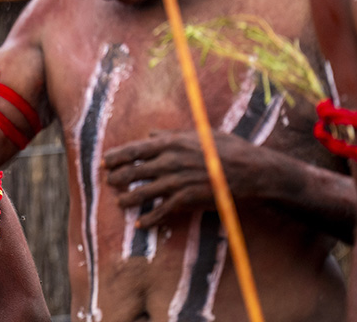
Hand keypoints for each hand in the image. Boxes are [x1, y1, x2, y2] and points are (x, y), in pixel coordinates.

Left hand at [103, 130, 266, 226]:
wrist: (252, 171)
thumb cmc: (228, 148)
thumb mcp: (199, 134)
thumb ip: (172, 134)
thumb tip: (151, 132)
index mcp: (170, 143)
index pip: (135, 150)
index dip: (116, 156)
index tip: (104, 161)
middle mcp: (169, 161)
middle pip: (134, 171)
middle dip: (117, 177)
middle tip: (107, 181)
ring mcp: (177, 181)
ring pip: (143, 192)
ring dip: (128, 198)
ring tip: (119, 202)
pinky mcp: (187, 199)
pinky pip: (162, 210)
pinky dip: (149, 218)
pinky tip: (140, 224)